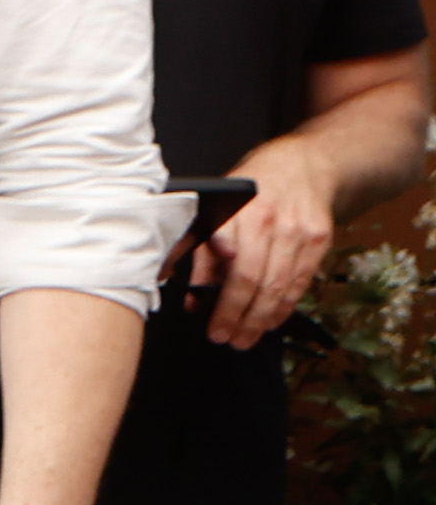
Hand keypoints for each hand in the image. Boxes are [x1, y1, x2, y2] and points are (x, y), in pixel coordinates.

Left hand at [196, 144, 338, 349]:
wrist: (303, 165)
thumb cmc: (250, 190)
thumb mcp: (216, 208)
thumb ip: (200, 249)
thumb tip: (185, 290)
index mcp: (237, 211)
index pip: (228, 258)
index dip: (220, 290)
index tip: (205, 314)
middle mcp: (270, 221)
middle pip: (254, 278)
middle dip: (237, 315)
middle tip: (223, 337)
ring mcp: (299, 231)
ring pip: (279, 285)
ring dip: (260, 318)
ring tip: (244, 338)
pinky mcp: (319, 240)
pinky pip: (301, 281)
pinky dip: (284, 306)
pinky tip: (270, 321)